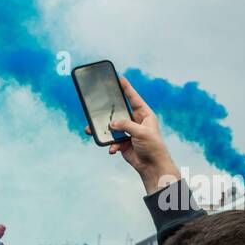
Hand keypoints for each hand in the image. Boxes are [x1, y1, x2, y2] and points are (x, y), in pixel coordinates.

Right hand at [86, 76, 180, 194]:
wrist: (152, 166)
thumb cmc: (153, 146)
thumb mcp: (141, 132)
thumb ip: (126, 125)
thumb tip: (112, 123)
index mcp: (145, 115)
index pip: (134, 99)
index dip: (127, 89)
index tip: (119, 79)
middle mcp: (136, 122)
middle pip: (120, 113)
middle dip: (109, 112)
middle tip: (99, 106)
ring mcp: (129, 132)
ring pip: (113, 127)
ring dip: (104, 131)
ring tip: (92, 130)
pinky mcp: (123, 143)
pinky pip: (112, 141)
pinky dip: (111, 145)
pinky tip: (112, 150)